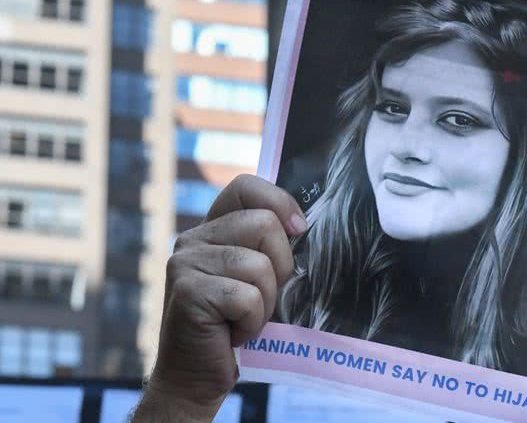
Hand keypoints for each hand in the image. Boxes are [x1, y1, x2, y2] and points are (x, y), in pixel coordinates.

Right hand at [132, 175, 305, 421]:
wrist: (197, 376)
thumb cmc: (236, 325)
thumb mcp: (257, 277)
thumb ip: (269, 247)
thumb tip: (303, 226)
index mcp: (212, 229)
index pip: (246, 186)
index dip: (280, 202)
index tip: (298, 231)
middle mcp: (193, 239)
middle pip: (264, 225)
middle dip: (280, 267)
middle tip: (261, 296)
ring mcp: (186, 264)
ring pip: (259, 265)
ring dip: (265, 301)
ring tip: (244, 317)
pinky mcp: (187, 292)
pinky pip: (247, 297)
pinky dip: (252, 321)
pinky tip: (234, 332)